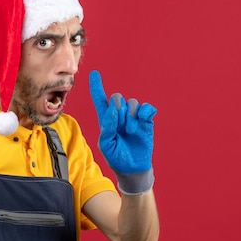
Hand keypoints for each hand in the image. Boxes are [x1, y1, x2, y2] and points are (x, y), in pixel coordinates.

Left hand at [89, 70, 156, 193]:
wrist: (132, 168)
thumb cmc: (116, 157)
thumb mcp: (106, 145)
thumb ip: (106, 128)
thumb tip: (113, 111)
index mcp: (106, 120)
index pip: (100, 99)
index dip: (96, 86)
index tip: (93, 73)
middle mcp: (119, 115)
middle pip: (116, 98)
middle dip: (118, 110)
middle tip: (121, 127)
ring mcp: (133, 117)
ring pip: (131, 102)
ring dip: (130, 116)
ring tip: (130, 130)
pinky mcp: (146, 121)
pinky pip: (146, 107)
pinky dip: (144, 111)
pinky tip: (142, 120)